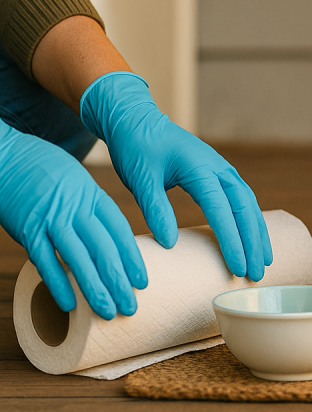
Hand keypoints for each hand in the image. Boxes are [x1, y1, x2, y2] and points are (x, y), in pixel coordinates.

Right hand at [0, 118, 146, 318]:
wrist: (8, 156)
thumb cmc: (45, 169)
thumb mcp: (78, 181)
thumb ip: (91, 208)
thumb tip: (107, 238)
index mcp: (92, 197)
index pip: (119, 231)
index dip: (132, 258)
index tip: (143, 282)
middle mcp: (75, 209)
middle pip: (103, 249)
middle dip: (119, 280)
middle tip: (131, 307)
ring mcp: (50, 219)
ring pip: (78, 258)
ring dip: (94, 287)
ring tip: (108, 311)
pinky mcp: (27, 228)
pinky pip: (44, 259)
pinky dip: (57, 282)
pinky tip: (69, 303)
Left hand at [80, 72, 271, 279]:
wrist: (137, 121)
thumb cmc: (136, 148)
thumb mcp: (141, 179)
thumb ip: (156, 209)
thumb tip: (170, 244)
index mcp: (200, 168)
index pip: (222, 209)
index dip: (231, 239)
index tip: (238, 266)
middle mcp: (219, 168)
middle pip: (244, 208)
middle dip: (253, 242)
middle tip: (257, 274)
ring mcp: (223, 169)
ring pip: (249, 204)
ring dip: (258, 233)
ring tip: (265, 262)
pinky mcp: (220, 174)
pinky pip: (243, 199)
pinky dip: (252, 221)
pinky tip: (255, 239)